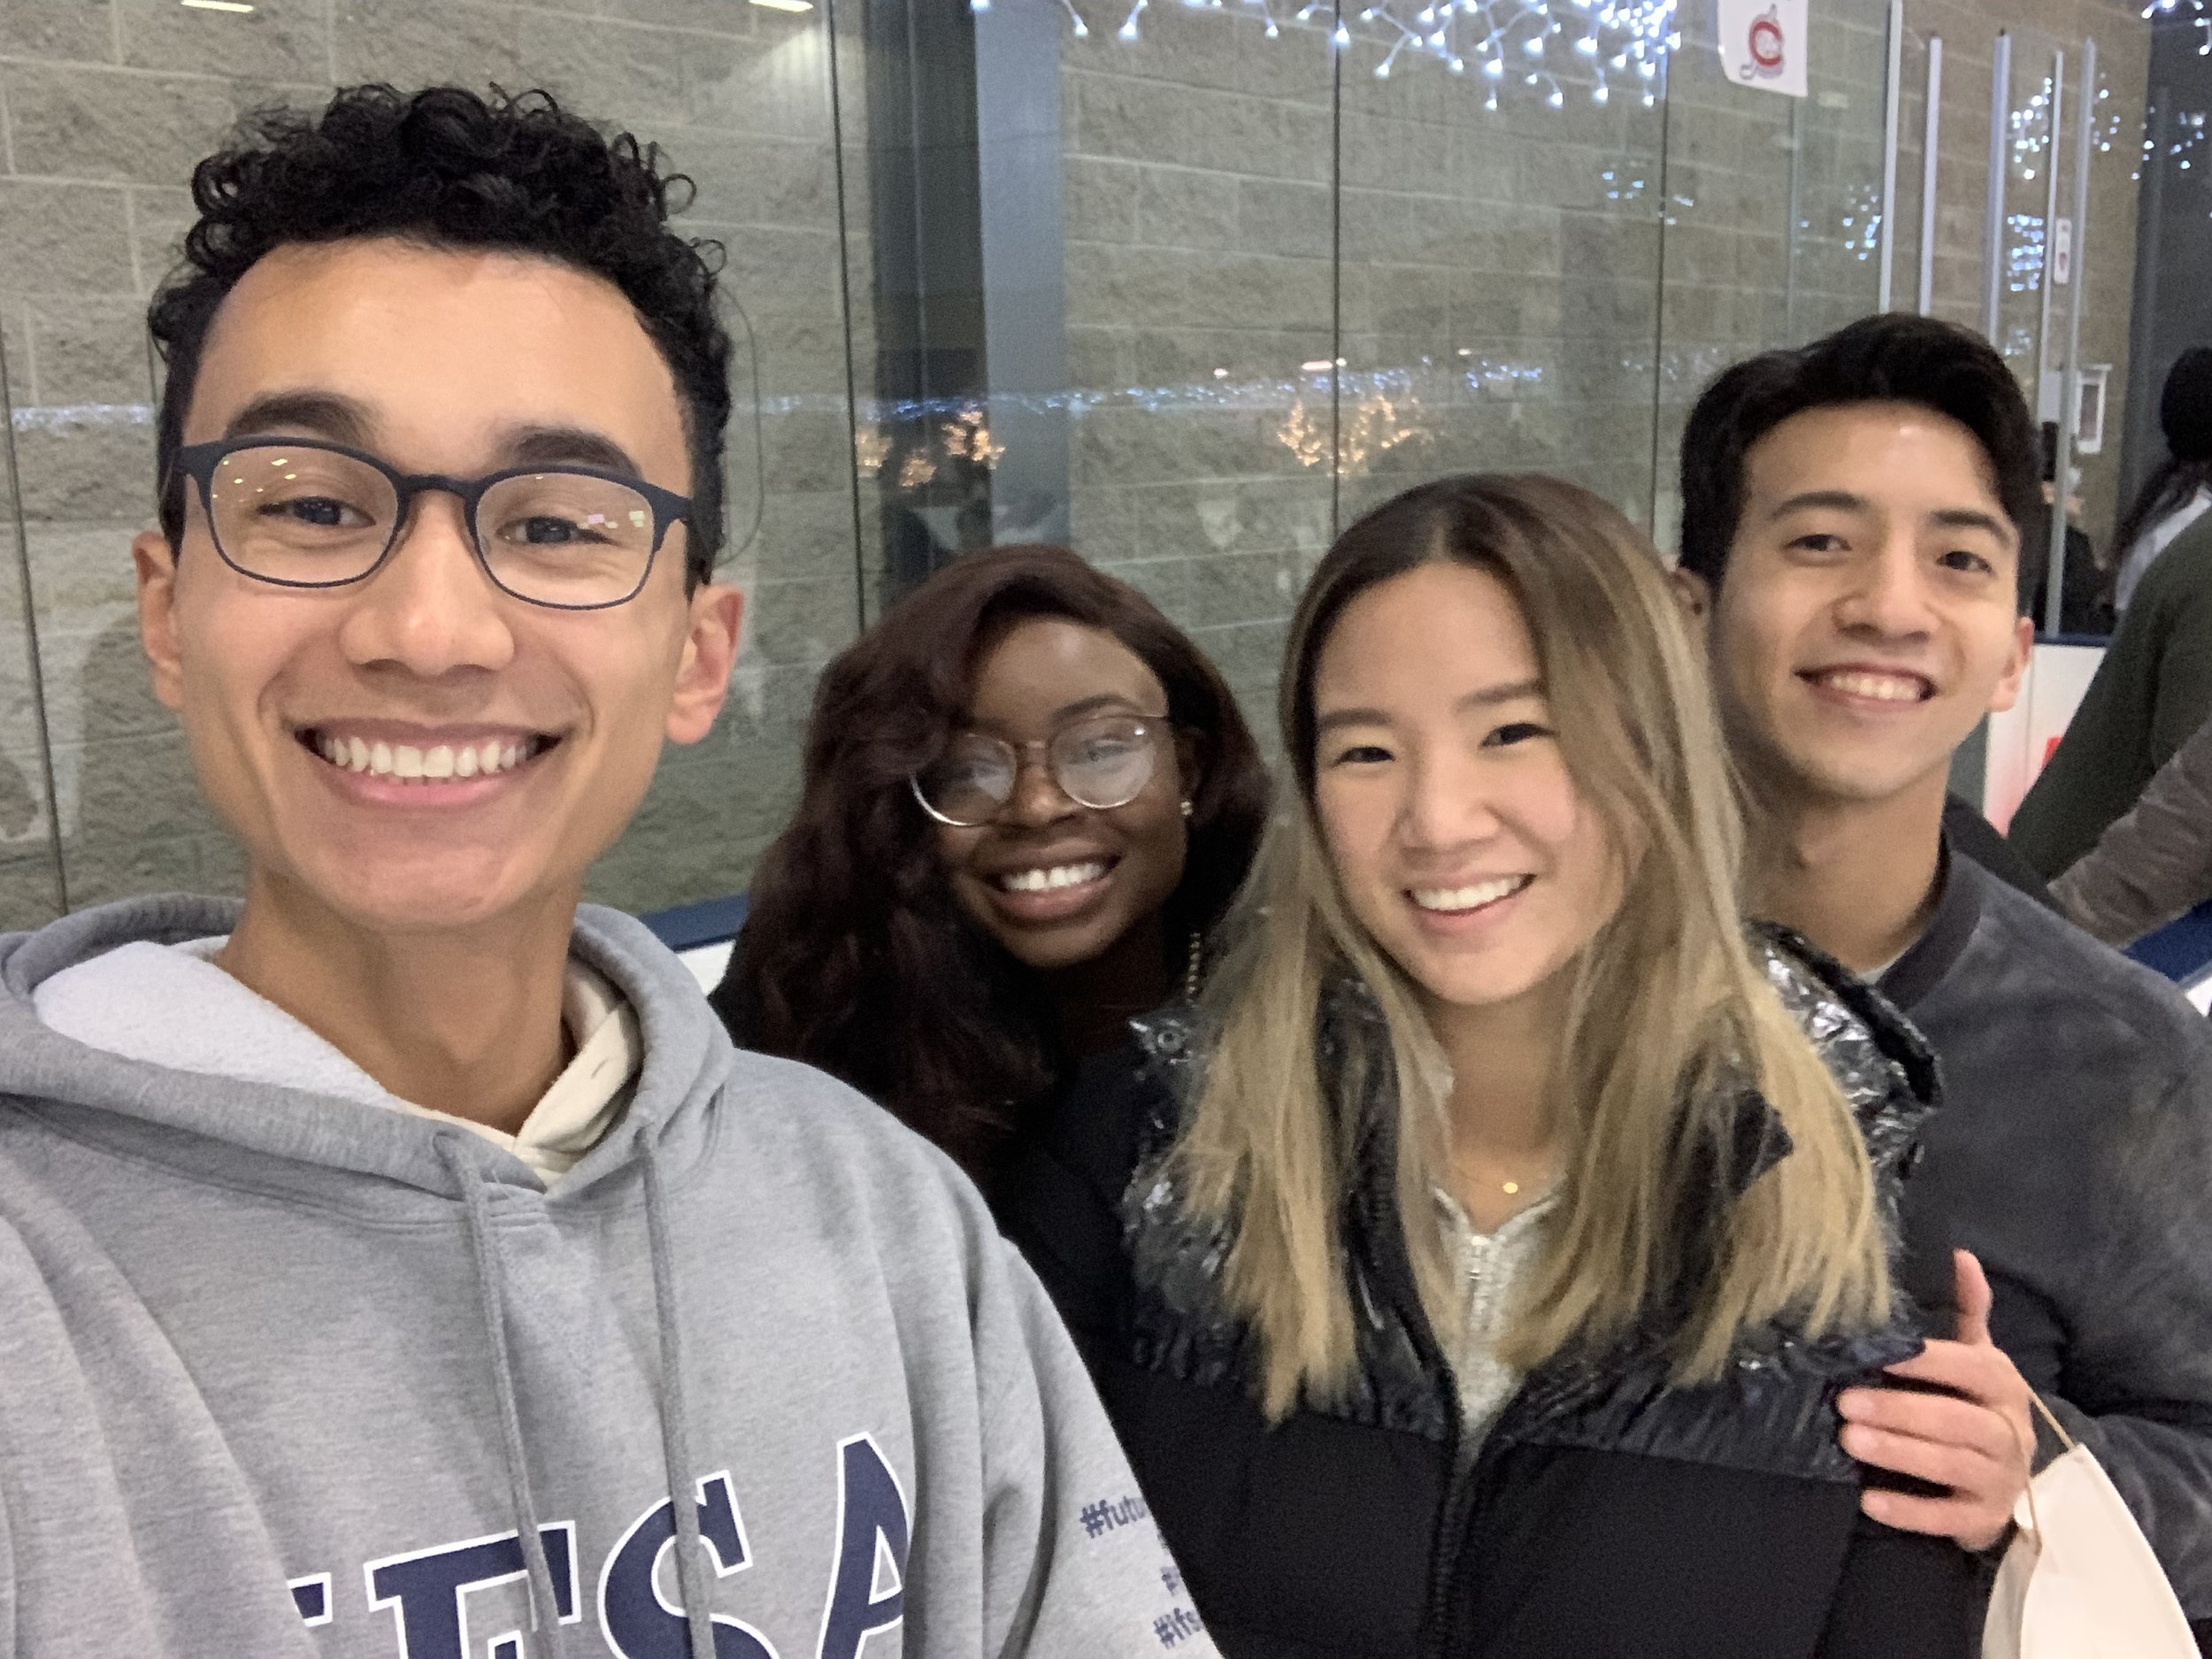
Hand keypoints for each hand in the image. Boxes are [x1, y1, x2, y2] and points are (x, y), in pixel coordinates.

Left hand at [1835, 1249, 2035, 1551]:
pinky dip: (1911, 1512)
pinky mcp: (1985, 1520)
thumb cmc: (1977, 1405)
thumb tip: (1960, 1253)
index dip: (1927, 1361)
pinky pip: (1949, 1519)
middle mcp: (2010, 1433)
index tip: (1878, 1355)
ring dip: (1900, 1453)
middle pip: (1957, 1421)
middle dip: (1901, 1412)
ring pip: (1952, 1467)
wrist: (2006, 1479)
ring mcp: (2001, 1480)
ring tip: (1849, 1440)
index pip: (1970, 1369)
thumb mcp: (1976, 1357)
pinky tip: (1869, 1500)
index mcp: (2002, 1386)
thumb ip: (1966, 1310)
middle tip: (1845, 1403)